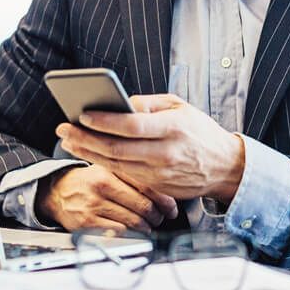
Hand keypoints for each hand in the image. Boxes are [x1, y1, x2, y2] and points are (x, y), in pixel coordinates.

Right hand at [35, 164, 177, 233]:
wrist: (57, 192)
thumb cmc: (89, 181)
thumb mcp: (109, 169)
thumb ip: (132, 176)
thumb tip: (165, 191)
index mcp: (111, 169)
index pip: (146, 184)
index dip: (164, 199)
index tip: (172, 207)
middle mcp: (102, 185)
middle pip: (143, 205)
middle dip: (158, 216)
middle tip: (162, 218)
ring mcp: (94, 205)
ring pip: (134, 221)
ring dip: (147, 227)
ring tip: (149, 225)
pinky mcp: (87, 224)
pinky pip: (120, 233)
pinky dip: (132, 235)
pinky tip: (135, 232)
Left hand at [56, 94, 244, 201]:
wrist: (225, 167)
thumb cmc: (201, 133)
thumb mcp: (181, 107)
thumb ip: (150, 104)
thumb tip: (120, 102)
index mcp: (174, 128)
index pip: (132, 125)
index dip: (105, 121)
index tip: (84, 114)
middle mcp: (167, 153)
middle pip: (117, 148)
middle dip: (86, 138)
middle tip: (65, 128)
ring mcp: (161, 174)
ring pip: (116, 165)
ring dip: (88, 153)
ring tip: (70, 141)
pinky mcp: (157, 187)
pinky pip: (125, 174)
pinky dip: (105, 164)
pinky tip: (90, 153)